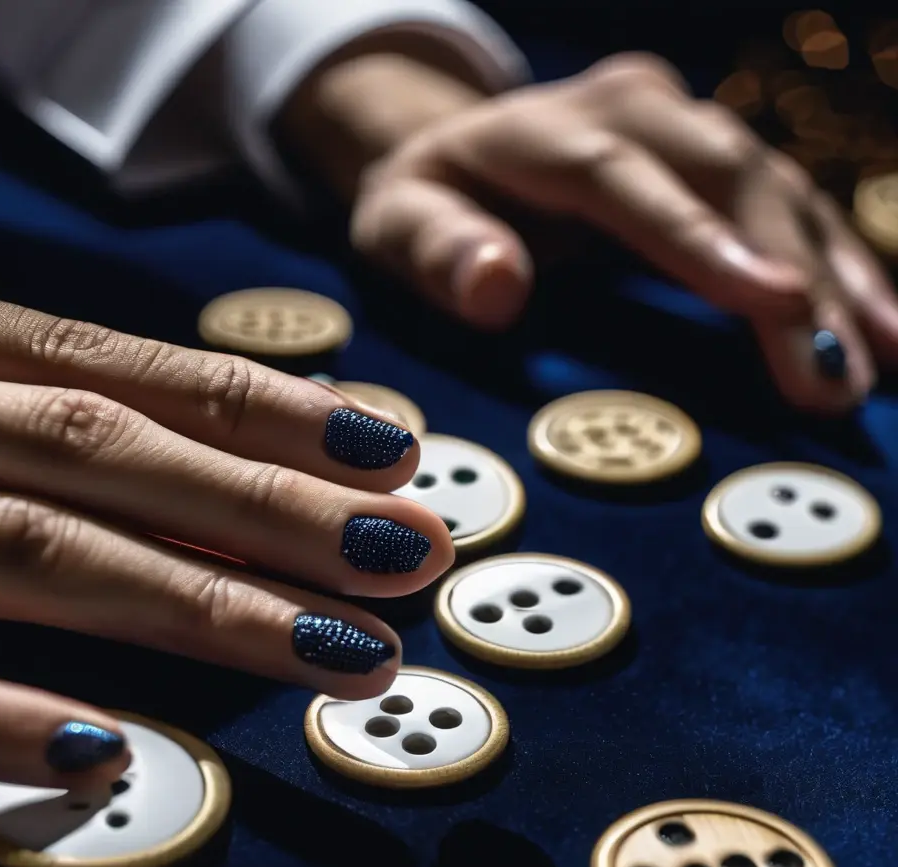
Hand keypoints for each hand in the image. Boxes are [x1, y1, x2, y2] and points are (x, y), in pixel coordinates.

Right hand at [0, 269, 452, 784]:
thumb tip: (151, 455)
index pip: (104, 365)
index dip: (255, 410)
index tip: (385, 452)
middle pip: (104, 450)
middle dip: (274, 507)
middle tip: (416, 551)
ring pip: (34, 552)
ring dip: (206, 605)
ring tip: (349, 650)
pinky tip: (110, 750)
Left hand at [301, 52, 897, 413]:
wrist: (452, 148)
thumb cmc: (420, 203)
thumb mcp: (397, 225)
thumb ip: (438, 251)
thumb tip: (497, 285)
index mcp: (543, 132)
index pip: (630, 184)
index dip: (705, 244)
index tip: (777, 306)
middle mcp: (629, 110)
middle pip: (727, 181)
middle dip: (794, 278)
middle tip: (838, 377)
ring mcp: (678, 123)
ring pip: (776, 188)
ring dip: (838, 272)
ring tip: (885, 357)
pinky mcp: (708, 153)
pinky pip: (784, 203)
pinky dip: (833, 262)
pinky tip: (876, 320)